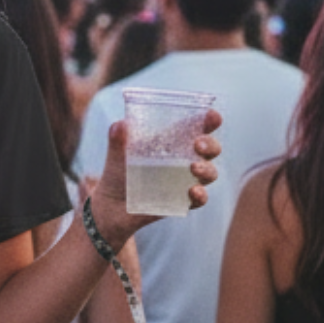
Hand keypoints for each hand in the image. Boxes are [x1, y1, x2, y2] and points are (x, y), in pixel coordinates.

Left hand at [90, 113, 221, 246]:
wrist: (110, 205)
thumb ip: (117, 139)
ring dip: (206, 169)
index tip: (212, 117)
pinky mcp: (182, 201)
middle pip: (211, 149)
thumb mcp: (116, 155)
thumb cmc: (118, 172)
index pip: (198, 126)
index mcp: (174, 141)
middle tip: (198, 144)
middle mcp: (186, 159)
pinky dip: (200, 195)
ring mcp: (186, 181)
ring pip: (210, 173)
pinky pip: (200, 199)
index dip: (210, 120)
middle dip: (210, 144)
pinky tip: (192, 191)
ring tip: (193, 167)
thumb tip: (120, 125)